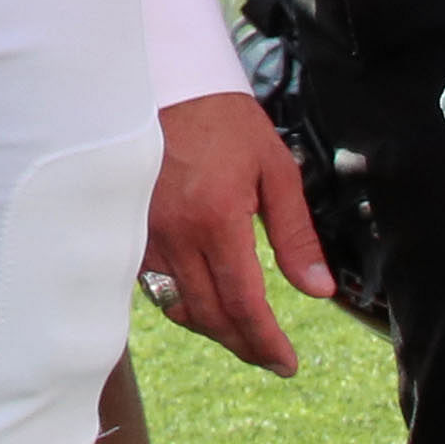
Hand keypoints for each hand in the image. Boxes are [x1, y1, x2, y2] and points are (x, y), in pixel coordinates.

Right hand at [140, 90, 328, 372]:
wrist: (163, 81)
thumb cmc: (224, 121)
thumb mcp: (275, 171)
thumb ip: (296, 235)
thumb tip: (317, 291)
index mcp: (215, 220)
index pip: (243, 305)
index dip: (267, 343)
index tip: (287, 362)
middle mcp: (174, 233)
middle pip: (208, 315)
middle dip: (243, 345)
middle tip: (271, 357)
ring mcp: (143, 231)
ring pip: (176, 305)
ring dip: (211, 327)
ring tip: (241, 333)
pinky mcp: (126, 225)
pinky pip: (152, 282)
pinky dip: (180, 301)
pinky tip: (201, 299)